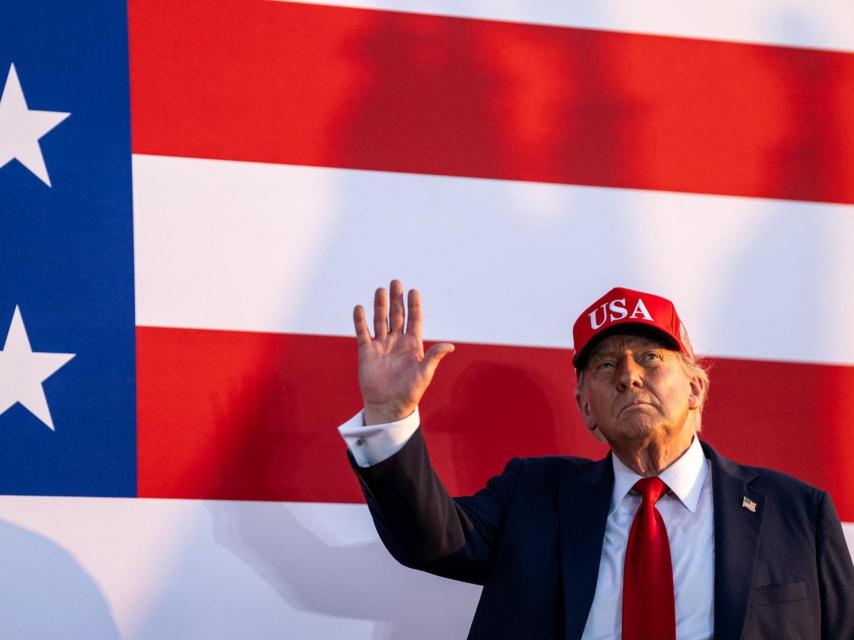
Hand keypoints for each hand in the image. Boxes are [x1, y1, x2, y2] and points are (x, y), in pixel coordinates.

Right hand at [354, 280, 454, 424]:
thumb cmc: (410, 392)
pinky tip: (360, 308)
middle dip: (397, 299)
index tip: (414, 291)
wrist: (389, 406)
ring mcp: (381, 345)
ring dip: (380, 305)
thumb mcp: (424, 373)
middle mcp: (397, 342)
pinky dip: (361, 321)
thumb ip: (434, 356)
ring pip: (380, 320)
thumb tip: (450, 346)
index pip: (414, 320)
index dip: (414, 305)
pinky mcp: (367, 352)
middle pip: (397, 315)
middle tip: (396, 282)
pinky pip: (363, 332)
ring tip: (380, 290)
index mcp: (413, 345)